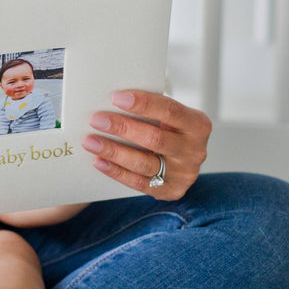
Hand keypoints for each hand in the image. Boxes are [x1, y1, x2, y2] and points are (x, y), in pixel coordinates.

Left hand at [81, 90, 210, 199]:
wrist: (183, 160)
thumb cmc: (170, 130)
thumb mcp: (169, 117)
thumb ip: (151, 110)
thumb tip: (113, 100)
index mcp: (198, 124)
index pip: (169, 110)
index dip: (143, 103)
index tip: (116, 97)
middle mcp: (195, 151)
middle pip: (154, 139)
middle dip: (122, 128)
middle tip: (96, 120)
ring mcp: (185, 174)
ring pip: (144, 163)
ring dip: (114, 151)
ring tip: (91, 141)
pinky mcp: (172, 191)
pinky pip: (139, 183)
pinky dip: (116, 171)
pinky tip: (99, 161)